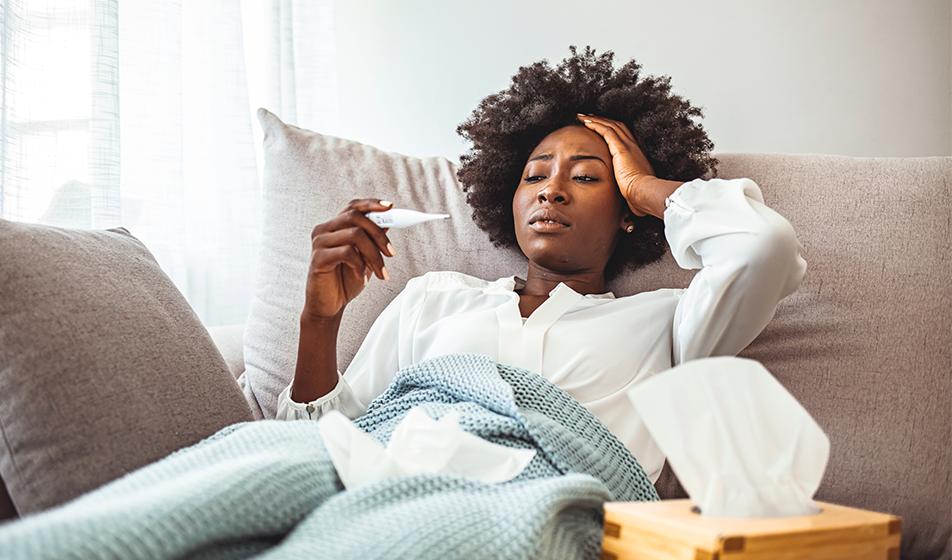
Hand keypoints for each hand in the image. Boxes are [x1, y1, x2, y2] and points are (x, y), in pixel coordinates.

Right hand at [304, 198, 395, 320]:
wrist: (329, 305)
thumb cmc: (345, 280)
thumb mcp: (365, 258)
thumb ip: (372, 240)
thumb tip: (387, 223)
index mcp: (335, 226)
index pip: (353, 206)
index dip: (372, 204)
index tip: (391, 207)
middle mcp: (324, 229)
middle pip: (356, 217)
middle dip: (379, 235)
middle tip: (391, 253)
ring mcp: (319, 242)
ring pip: (354, 235)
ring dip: (374, 255)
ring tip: (381, 272)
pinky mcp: (318, 258)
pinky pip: (346, 252)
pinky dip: (360, 265)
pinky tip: (362, 277)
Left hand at [577, 113, 654, 216]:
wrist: (645, 193)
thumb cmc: (640, 198)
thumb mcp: (632, 196)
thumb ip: (627, 200)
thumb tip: (627, 219)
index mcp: (635, 157)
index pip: (623, 139)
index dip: (612, 132)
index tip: (601, 130)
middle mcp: (633, 148)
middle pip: (617, 128)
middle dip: (603, 121)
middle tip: (590, 118)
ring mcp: (627, 147)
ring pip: (611, 126)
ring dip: (596, 120)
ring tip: (583, 117)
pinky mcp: (621, 148)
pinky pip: (606, 131)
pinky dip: (596, 125)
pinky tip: (585, 122)